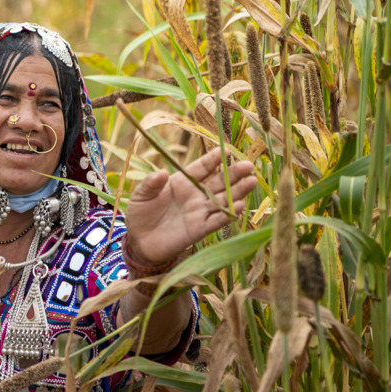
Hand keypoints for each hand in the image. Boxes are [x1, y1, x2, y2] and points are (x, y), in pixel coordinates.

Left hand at [123, 147, 257, 267]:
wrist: (139, 241)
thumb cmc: (140, 213)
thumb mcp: (141, 195)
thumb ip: (151, 184)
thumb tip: (161, 173)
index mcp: (182, 182)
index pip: (201, 167)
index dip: (213, 159)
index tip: (226, 150)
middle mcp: (195, 195)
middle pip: (219, 182)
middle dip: (234, 173)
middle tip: (248, 164)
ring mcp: (199, 212)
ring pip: (223, 200)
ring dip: (238, 192)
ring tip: (251, 181)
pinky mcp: (199, 229)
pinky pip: (217, 221)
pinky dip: (228, 214)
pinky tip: (240, 206)